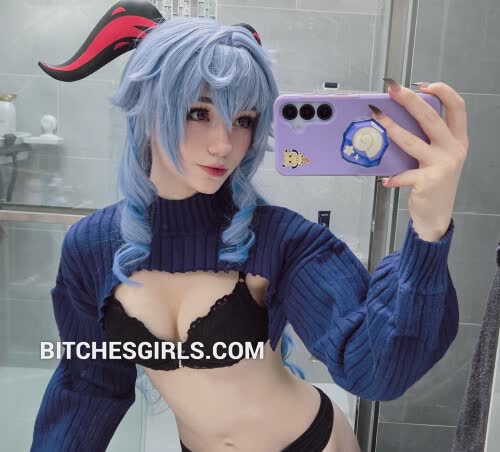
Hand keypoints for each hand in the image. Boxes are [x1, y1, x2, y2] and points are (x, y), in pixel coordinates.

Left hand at [370, 80, 467, 241]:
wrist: (436, 216)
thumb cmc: (433, 183)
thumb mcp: (436, 159)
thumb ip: (426, 141)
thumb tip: (399, 119)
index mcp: (458, 140)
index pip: (458, 107)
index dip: (443, 91)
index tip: (422, 85)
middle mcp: (453, 149)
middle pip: (431, 118)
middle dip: (410, 100)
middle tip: (392, 89)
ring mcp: (442, 165)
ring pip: (412, 141)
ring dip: (391, 128)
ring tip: (376, 117)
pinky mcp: (428, 181)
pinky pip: (403, 174)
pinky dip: (392, 177)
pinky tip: (385, 180)